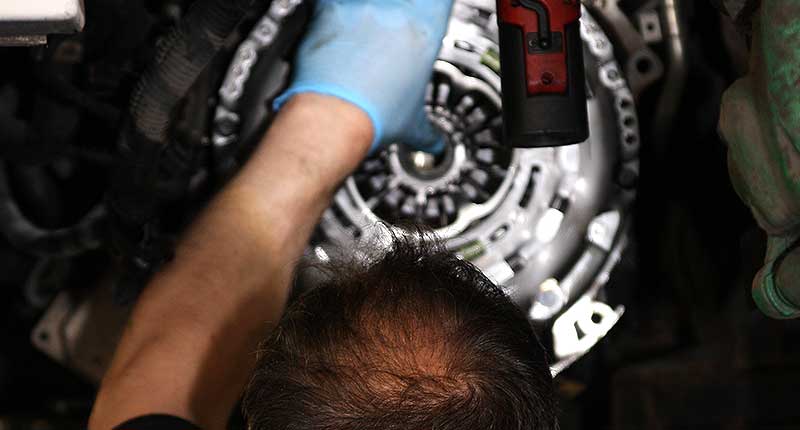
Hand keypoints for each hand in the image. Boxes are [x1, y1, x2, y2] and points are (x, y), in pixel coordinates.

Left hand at [275, 0, 453, 152]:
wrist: (334, 119)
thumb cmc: (373, 118)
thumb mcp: (412, 126)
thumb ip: (428, 132)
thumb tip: (435, 145)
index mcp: (425, 30)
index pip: (439, 0)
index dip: (432, 6)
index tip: (423, 17)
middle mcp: (395, 11)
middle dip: (393, 13)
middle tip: (384, 38)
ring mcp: (362, 8)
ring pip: (365, 1)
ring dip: (361, 13)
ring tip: (357, 41)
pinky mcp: (328, 9)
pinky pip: (329, 1)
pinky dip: (330, 15)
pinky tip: (331, 35)